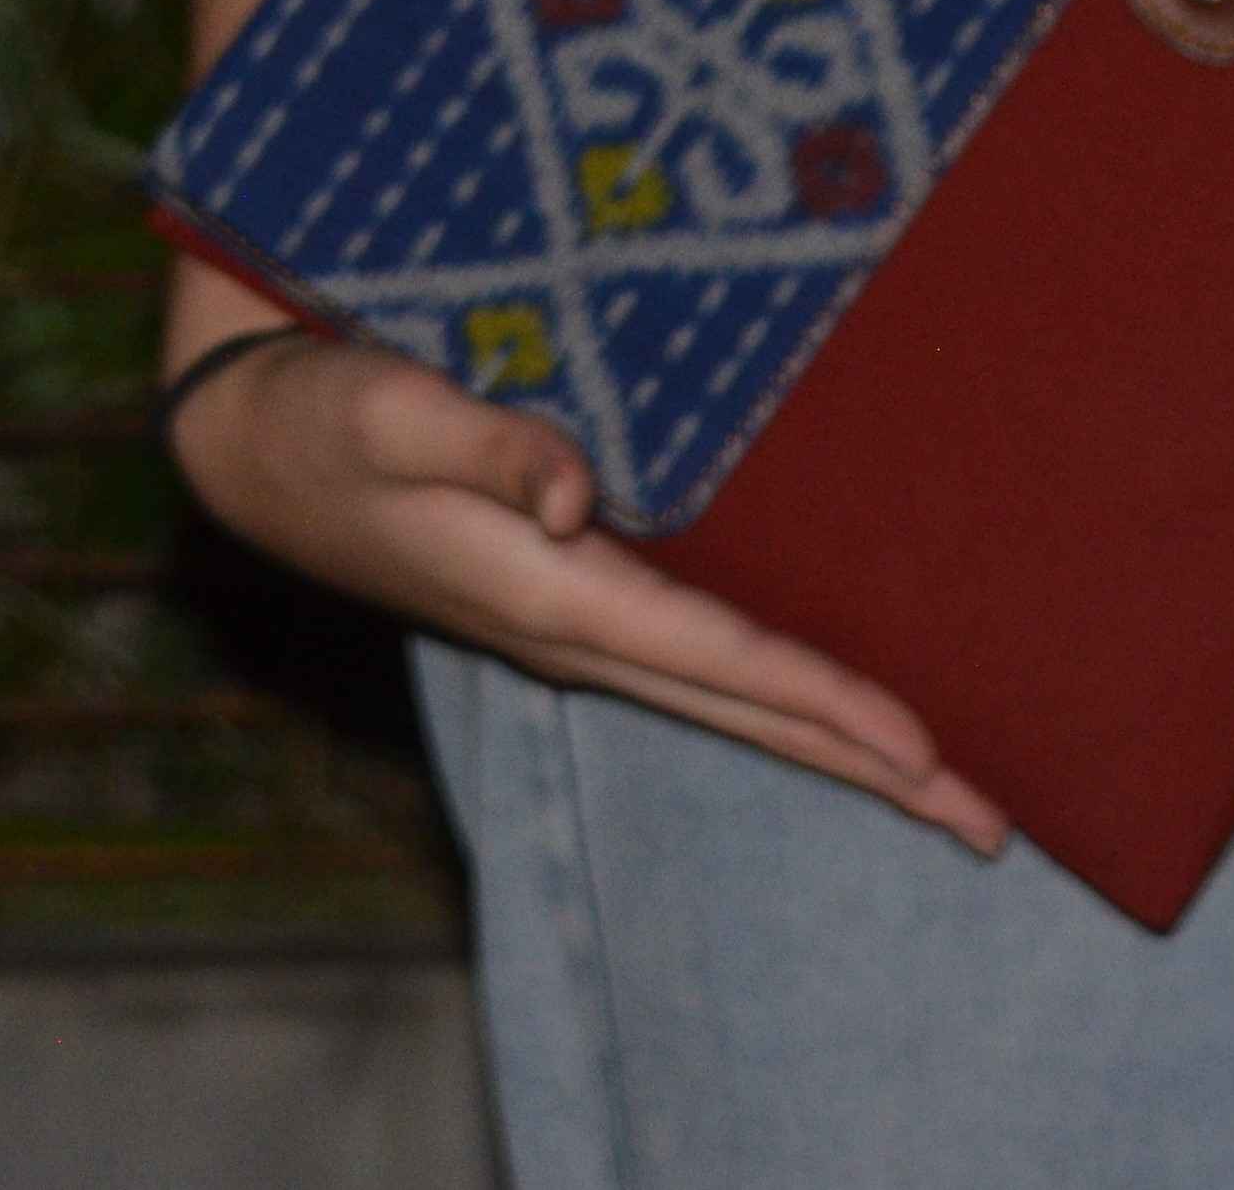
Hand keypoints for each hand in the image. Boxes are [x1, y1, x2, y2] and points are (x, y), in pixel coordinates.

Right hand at [162, 266, 1009, 855]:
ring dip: (836, 744)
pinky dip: (777, 697)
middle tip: (988, 823)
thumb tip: (580, 496)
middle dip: (870, 767)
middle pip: (750, 713)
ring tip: (939, 787)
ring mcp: (571, 626)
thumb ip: (488, 443)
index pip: (723, 662)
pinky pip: (700, 670)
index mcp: (549, 596)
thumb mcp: (389, 410)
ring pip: (731, 702)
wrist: (245, 444)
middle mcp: (573, 631)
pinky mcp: (566, 600)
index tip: (925, 749)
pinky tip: (822, 706)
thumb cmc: (322, 414)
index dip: (827, 701)